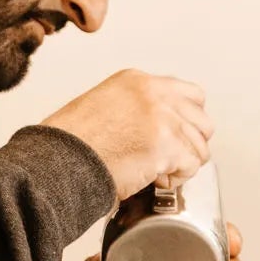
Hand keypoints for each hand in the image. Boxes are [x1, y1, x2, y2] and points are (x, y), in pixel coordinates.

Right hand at [41, 70, 212, 200]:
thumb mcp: (100, 105)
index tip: (173, 137)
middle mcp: (153, 93)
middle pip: (200, 118)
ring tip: (160, 172)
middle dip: (189, 142)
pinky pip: (192, 164)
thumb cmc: (68, 143)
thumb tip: (154, 127)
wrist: (59, 161)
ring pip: (200, 144)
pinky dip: (178, 178)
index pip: (188, 94)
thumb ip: (132, 108)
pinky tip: (156, 180)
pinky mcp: (166, 145)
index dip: (184, 121)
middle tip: (170, 158)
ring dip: (184, 162)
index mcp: (136, 80)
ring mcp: (162, 117)